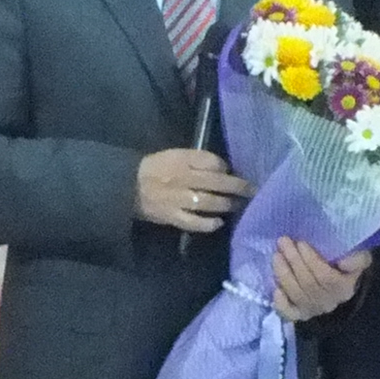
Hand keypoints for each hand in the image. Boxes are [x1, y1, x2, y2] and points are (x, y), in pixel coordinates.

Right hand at [137, 148, 252, 232]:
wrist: (127, 186)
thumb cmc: (154, 168)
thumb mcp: (173, 155)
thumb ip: (196, 160)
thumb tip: (222, 169)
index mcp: (182, 159)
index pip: (212, 162)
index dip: (225, 168)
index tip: (231, 173)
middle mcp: (183, 178)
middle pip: (217, 182)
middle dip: (238, 187)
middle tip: (253, 190)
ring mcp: (178, 199)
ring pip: (209, 202)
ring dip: (227, 205)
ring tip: (239, 206)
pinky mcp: (172, 216)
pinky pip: (194, 222)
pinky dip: (208, 223)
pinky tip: (219, 223)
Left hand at [271, 241, 369, 322]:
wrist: (339, 284)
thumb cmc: (346, 266)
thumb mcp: (359, 258)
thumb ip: (357, 259)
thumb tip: (343, 263)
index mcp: (345, 288)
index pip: (326, 277)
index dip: (311, 260)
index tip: (301, 243)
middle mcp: (329, 302)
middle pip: (308, 284)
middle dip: (294, 261)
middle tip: (283, 242)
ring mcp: (313, 310)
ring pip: (296, 295)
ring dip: (283, 274)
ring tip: (277, 255)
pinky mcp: (300, 314)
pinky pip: (289, 313)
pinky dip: (281, 304)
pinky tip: (275, 290)